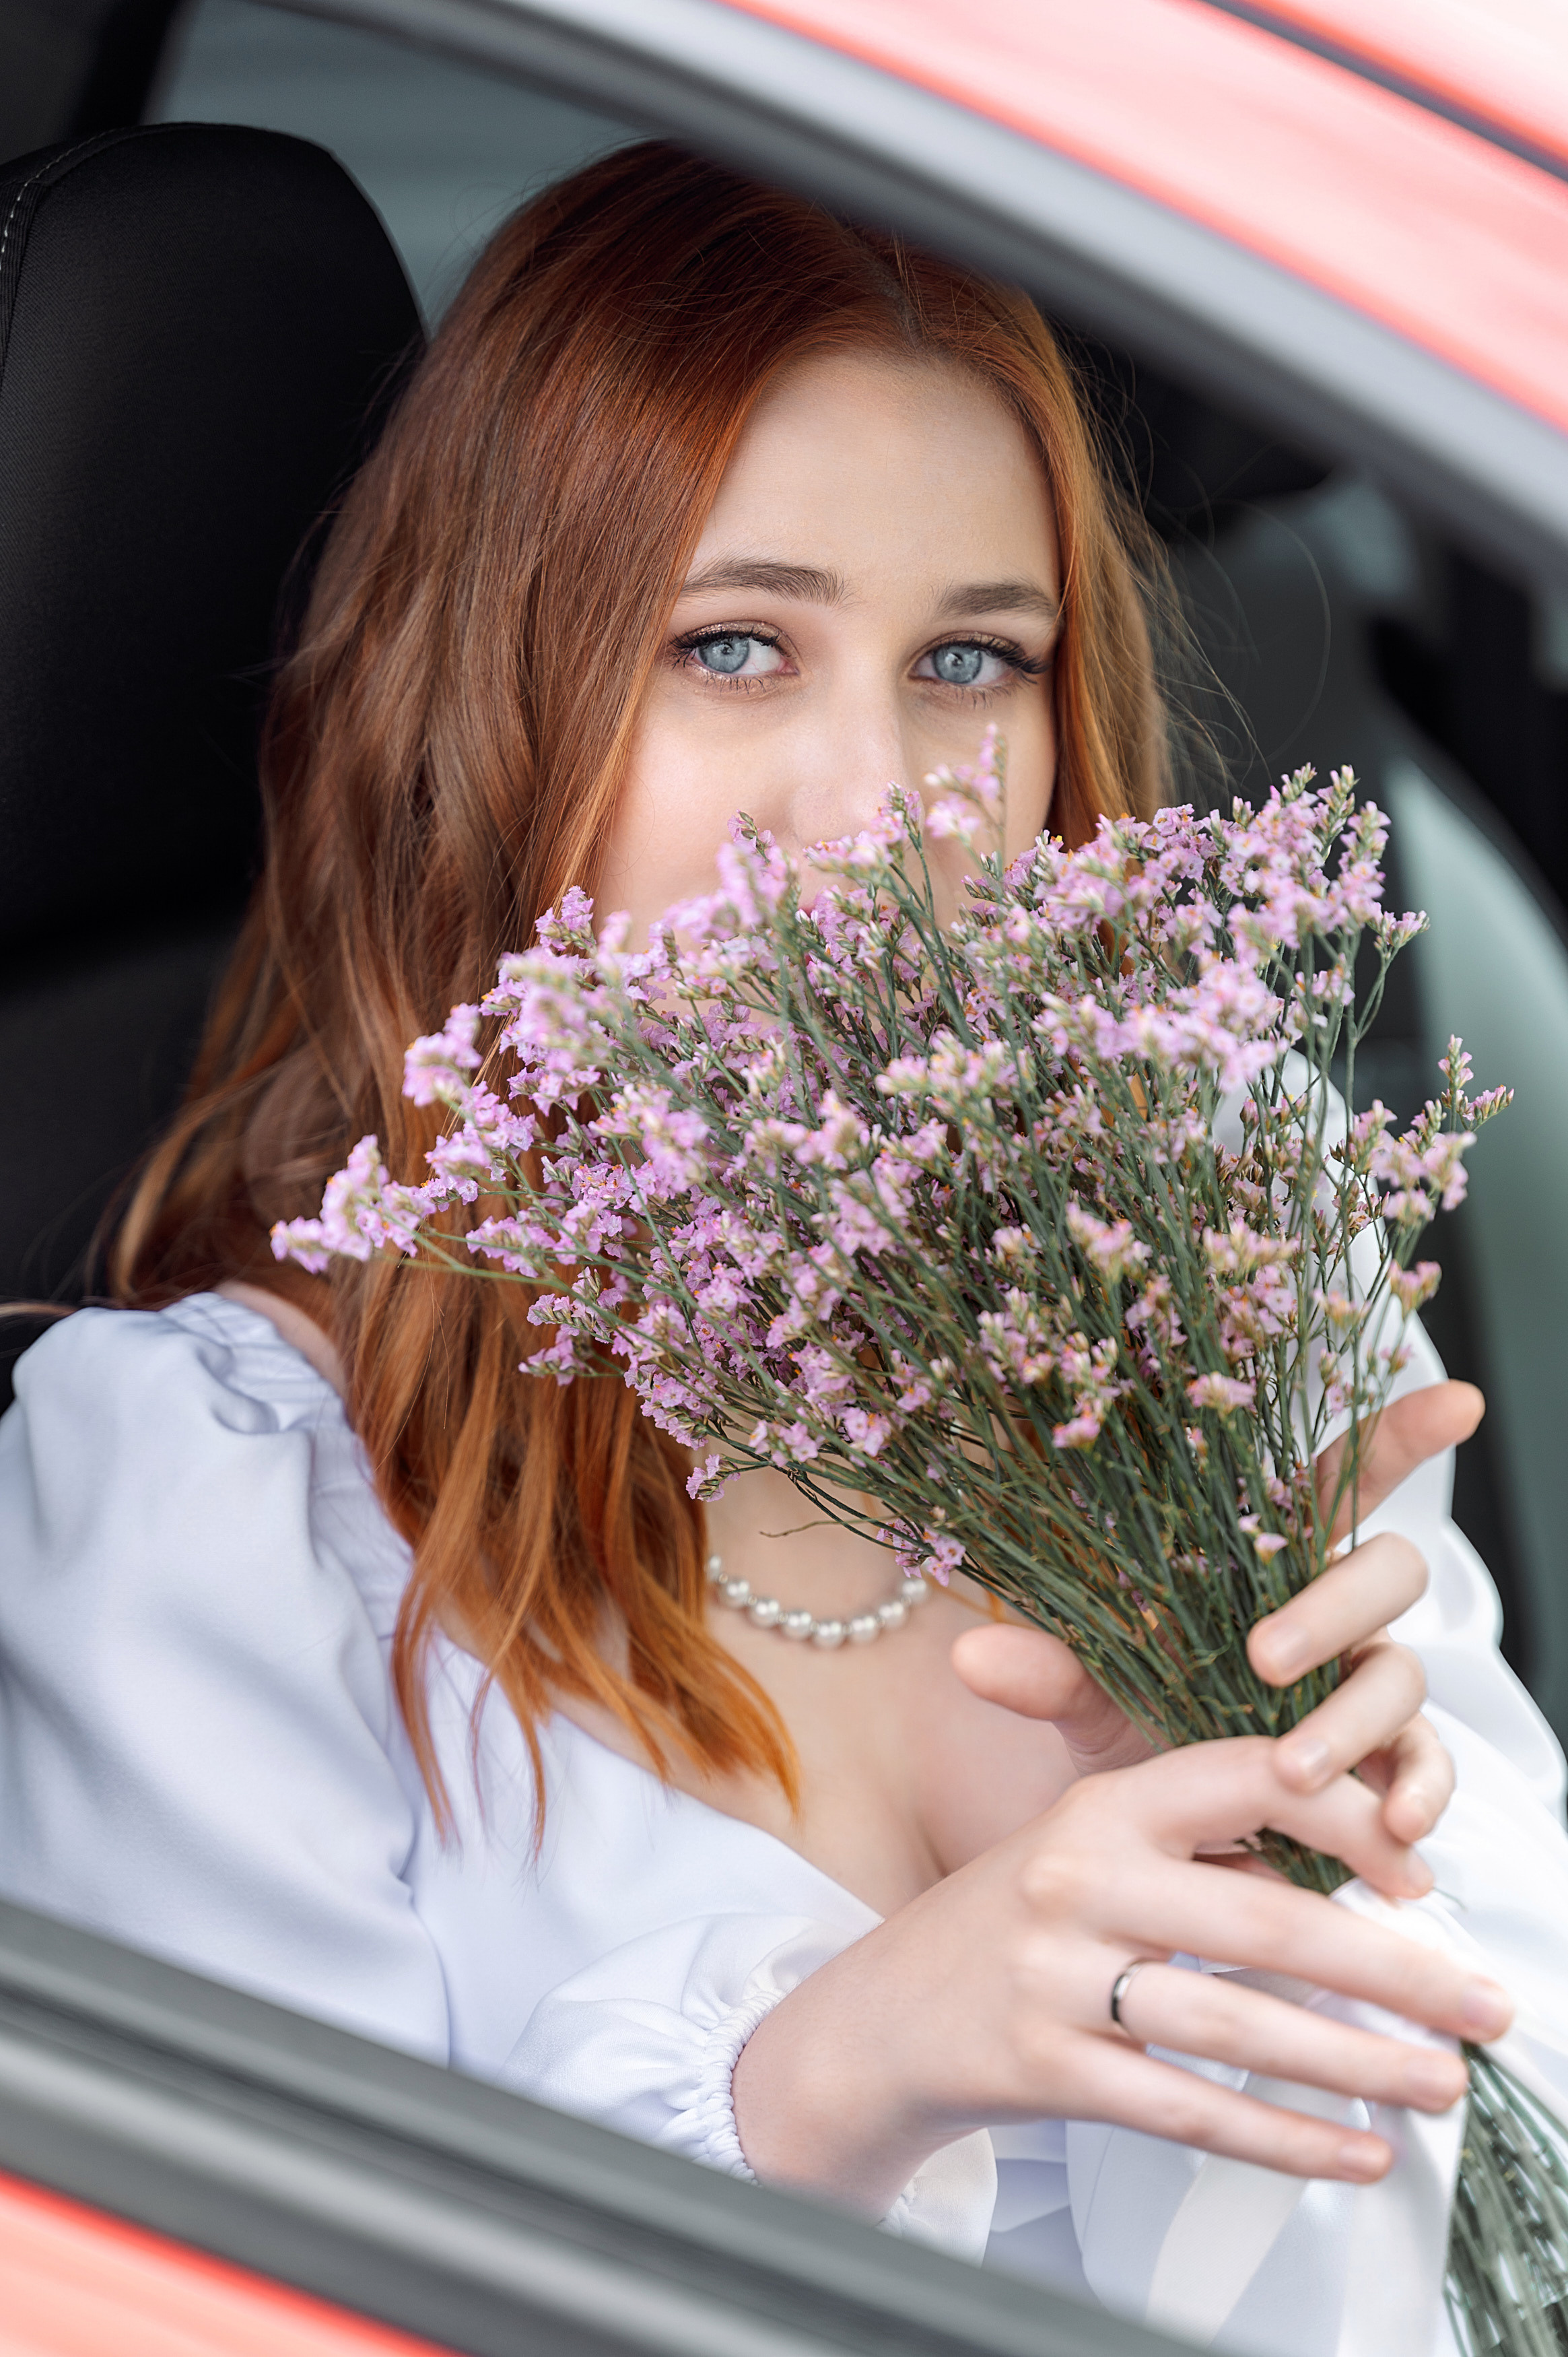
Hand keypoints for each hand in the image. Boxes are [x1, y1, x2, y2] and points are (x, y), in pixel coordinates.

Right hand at [733, 1737, 1508, 2214]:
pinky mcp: (1047, 2070)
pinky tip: (1354, 2150)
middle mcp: (1078, 1878)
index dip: (1347, 1822)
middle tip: (1484, 2005)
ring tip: (1441, 2083)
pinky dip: (1285, 2139)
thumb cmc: (1012, 1920)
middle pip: (1266, 1924)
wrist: (881, 2018)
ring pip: (1239, 2028)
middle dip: (1394, 1970)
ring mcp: (1056, 1978)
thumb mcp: (1089, 1845)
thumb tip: (1344, 1876)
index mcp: (1101, 1805)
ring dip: (1358, 2062)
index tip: (1422, 1876)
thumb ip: (1200, 1846)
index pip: (1247, 1782)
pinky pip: (1190, 2112)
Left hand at [951, 1381, 1481, 1848]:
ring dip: (1351, 1719)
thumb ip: (1044, 1669)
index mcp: (1272, 1563)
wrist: (1164, 1834)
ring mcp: (1371, 1686)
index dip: (1401, 1435)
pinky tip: (1394, 1828)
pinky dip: (1418, 1791)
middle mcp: (1337, 1612)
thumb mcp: (1087, 1697)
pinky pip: (1431, 1764)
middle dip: (1333, 1607)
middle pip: (1387, 1568)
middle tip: (1262, 1659)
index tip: (1456, 1399)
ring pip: (1404, 1673)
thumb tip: (967, 1654)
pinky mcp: (1390, 1764)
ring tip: (1290, 1770)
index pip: (1341, 1480)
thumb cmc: (1137, 1729)